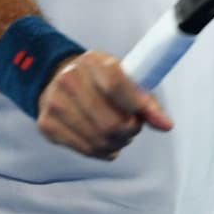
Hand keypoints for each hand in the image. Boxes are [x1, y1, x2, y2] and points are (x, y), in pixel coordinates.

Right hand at [36, 50, 172, 159]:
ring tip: (121, 135)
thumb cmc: (99, 78)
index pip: (117, 85)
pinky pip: (84, 149)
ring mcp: (55, 102)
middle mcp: (69, 79)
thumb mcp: (124, 77)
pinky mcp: (47, 124)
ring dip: (118, 143)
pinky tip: (107, 144)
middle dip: (130, 130)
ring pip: (98, 139)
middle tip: (134, 127)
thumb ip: (146, 100)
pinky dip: (102, 152)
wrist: (59, 77)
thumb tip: (166, 125)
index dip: (137, 106)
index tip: (146, 116)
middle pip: (110, 121)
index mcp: (92, 61)